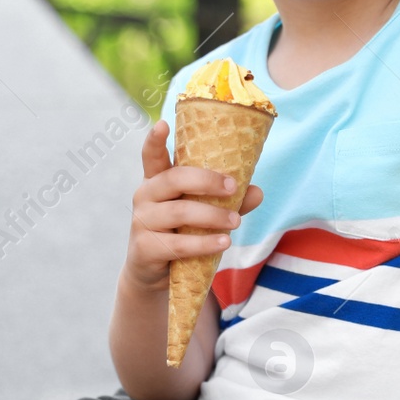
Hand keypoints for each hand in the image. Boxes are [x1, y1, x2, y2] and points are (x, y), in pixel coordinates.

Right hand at [124, 119, 262, 291]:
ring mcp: (142, 222)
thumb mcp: (202, 214)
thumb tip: (257, 192)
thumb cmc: (180, 234)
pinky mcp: (145, 248)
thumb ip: (228, 201)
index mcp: (157, 181)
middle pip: (174, 179)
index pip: (152, 155)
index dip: (155, 140)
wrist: (155, 275)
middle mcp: (145, 196)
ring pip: (180, 212)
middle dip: (206, 181)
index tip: (163, 123)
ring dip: (212, 216)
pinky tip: (223, 242)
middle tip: (233, 187)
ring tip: (236, 221)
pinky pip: (179, 244)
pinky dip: (205, 243)